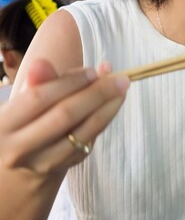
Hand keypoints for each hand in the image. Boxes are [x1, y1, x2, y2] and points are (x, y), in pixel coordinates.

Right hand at [0, 59, 129, 176]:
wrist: (16, 172)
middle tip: (120, 78)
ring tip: (122, 88)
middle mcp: (19, 148)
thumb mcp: (20, 105)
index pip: (38, 98)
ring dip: (108, 108)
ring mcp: (43, 163)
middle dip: (96, 93)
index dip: (68, 82)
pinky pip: (89, 141)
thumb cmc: (20, 126)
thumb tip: (42, 63)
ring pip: (83, 132)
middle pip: (65, 116)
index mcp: (2, 125)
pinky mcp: (63, 168)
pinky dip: (104, 120)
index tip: (92, 70)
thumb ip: (36, 84)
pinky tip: (114, 104)